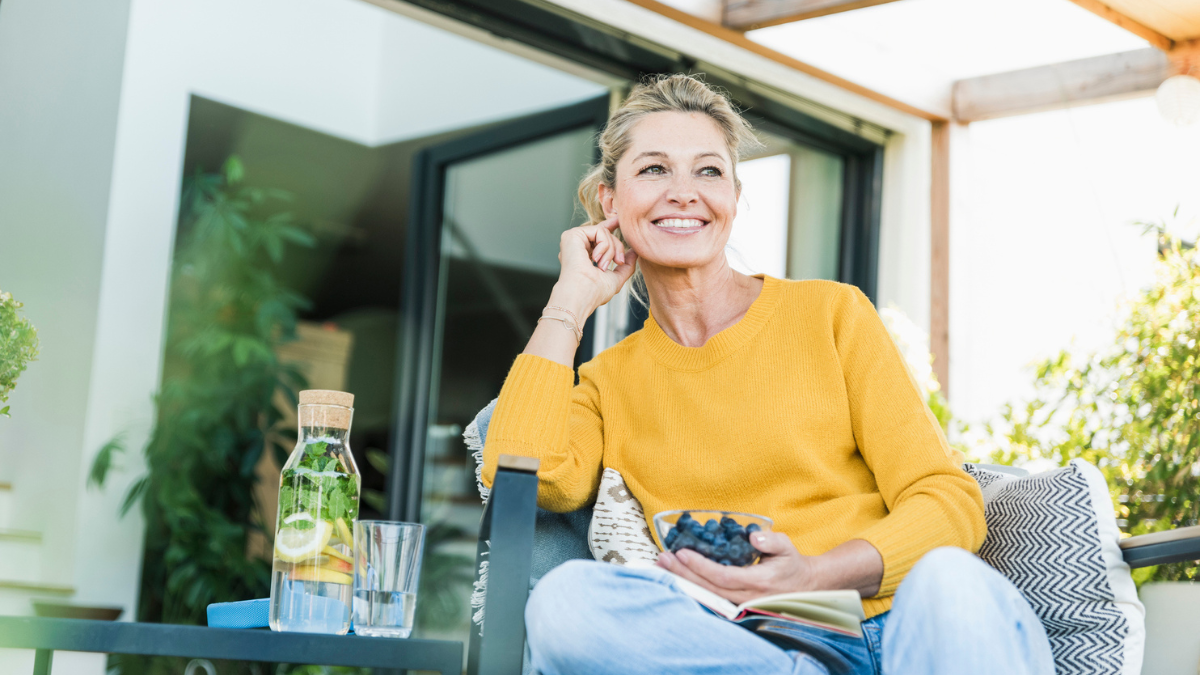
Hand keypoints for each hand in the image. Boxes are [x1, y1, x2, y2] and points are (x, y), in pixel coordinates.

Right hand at [552, 217, 638, 317]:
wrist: (581, 296)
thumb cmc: (594, 293)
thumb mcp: (615, 279)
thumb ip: (625, 265)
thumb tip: (634, 252)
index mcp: (583, 255)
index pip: (598, 236)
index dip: (610, 226)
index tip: (620, 219)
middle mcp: (577, 246)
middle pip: (605, 234)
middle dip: (617, 247)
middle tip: (618, 262)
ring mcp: (573, 240)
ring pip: (604, 232)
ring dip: (611, 250)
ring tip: (602, 266)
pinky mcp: (572, 235)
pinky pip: (599, 230)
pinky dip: (604, 245)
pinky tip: (596, 258)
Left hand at [655, 531, 817, 604]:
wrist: (804, 586)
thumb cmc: (792, 563)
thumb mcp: (786, 546)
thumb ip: (771, 541)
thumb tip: (754, 536)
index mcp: (759, 582)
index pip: (724, 576)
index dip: (701, 566)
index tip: (683, 553)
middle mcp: (747, 596)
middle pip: (708, 589)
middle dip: (683, 574)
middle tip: (663, 559)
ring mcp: (740, 603)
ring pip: (706, 595)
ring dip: (683, 581)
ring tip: (663, 566)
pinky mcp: (735, 604)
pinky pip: (710, 597)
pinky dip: (691, 586)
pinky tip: (676, 576)